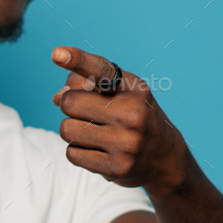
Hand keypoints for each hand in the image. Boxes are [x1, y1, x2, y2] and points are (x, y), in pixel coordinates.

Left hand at [51, 45, 189, 196]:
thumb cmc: (135, 118)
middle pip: (70, 102)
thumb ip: (87, 86)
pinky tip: (97, 149)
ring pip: (66, 129)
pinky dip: (77, 150)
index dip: (78, 59)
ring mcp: (126, 144)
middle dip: (69, 106)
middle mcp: (133, 114)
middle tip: (84, 111)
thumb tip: (56, 97)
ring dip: (71, 130)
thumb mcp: (122, 94)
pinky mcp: (116, 168)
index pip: (101, 70)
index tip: (56, 54)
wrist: (165, 159)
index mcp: (135, 89)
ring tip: (92, 132)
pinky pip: (71, 153)